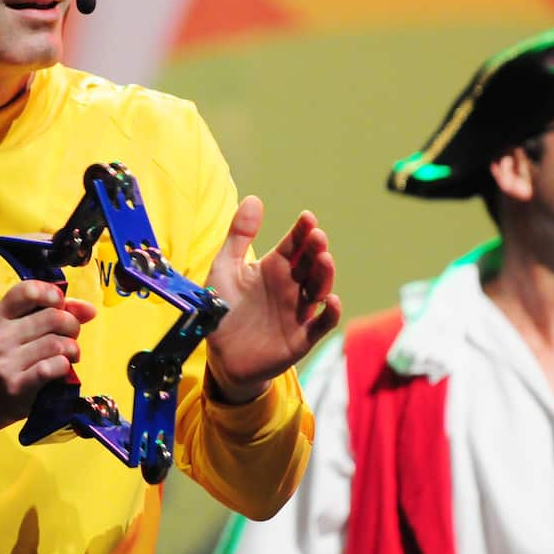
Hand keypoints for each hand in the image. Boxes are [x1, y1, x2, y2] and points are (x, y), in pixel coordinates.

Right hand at [0, 280, 97, 443]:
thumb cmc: (5, 357)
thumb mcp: (16, 329)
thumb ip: (52, 313)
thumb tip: (90, 310)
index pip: (29, 291)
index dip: (53, 294)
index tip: (59, 305)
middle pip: (53, 317)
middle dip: (72, 325)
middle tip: (70, 335)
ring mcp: (5, 362)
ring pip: (57, 344)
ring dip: (72, 349)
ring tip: (69, 355)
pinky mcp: (16, 386)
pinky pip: (52, 367)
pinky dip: (64, 366)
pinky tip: (62, 368)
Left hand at [204, 195, 340, 403]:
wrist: (222, 355)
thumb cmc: (223, 308)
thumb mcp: (225, 268)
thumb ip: (239, 235)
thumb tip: (255, 198)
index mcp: (273, 268)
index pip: (293, 245)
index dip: (302, 232)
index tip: (307, 218)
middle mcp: (290, 287)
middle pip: (309, 265)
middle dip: (315, 250)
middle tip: (316, 237)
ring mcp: (298, 311)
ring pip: (319, 289)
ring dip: (324, 275)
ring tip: (324, 259)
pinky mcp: (300, 338)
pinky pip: (321, 325)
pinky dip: (330, 314)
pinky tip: (331, 300)